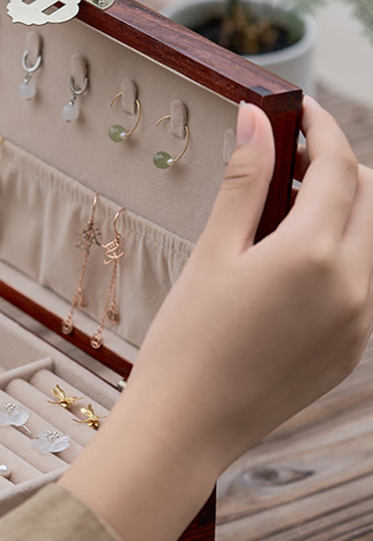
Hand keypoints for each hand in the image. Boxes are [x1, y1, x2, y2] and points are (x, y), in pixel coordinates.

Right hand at [125, 96, 372, 473]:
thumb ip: (243, 185)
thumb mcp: (211, 256)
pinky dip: (340, 256)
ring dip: (342, 212)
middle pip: (368, 198)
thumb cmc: (186, 345)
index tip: (300, 112)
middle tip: (286, 162)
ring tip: (283, 214)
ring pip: (371, 240)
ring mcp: (360, 323)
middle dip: (336, 167)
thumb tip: (255, 122)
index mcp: (314, 256)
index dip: (320, 130)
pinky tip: (290, 265)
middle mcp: (354, 288)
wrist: (185, 428)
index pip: (337, 168)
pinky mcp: (352, 350)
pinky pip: (364, 283)